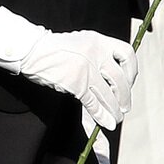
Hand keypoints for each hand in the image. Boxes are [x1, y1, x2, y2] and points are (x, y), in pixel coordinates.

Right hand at [17, 28, 136, 130]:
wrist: (32, 50)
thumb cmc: (56, 49)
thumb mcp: (82, 43)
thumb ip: (99, 55)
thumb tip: (114, 79)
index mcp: (100, 40)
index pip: (127, 54)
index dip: (132, 71)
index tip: (129, 82)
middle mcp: (96, 53)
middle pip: (120, 79)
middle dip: (124, 96)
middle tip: (124, 107)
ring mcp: (87, 69)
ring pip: (108, 95)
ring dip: (114, 110)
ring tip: (115, 119)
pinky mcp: (76, 83)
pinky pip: (93, 103)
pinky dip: (101, 115)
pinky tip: (104, 123)